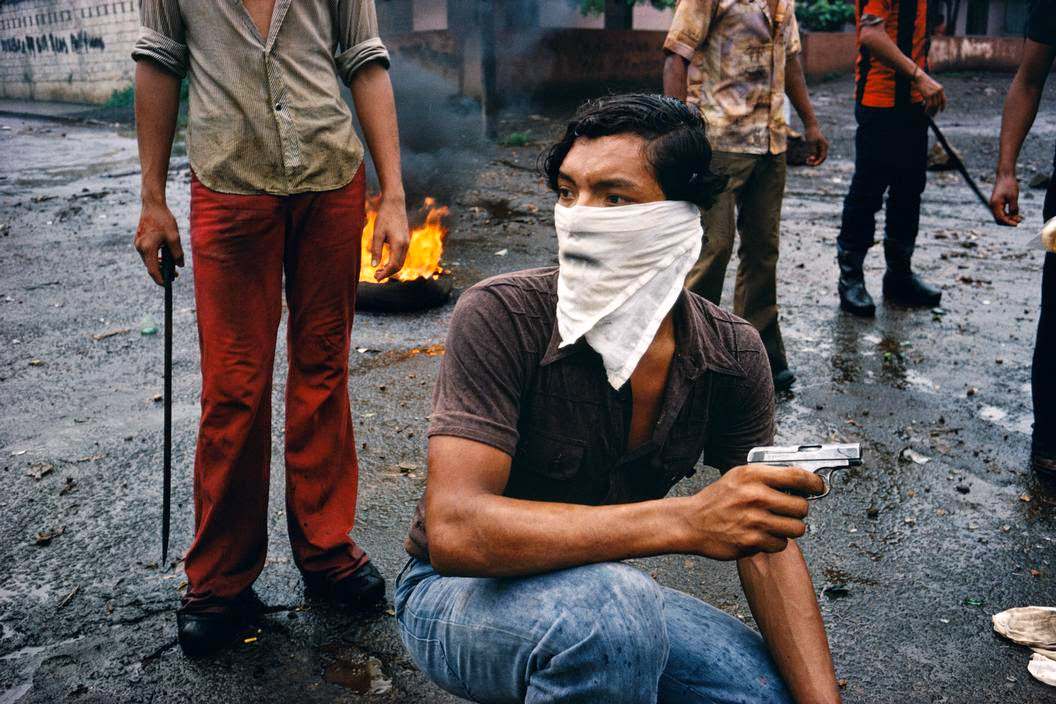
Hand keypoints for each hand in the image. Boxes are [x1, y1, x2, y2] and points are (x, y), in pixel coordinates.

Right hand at [134, 201, 183, 285]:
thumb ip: (177, 253)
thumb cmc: (164, 220)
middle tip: (175, 276)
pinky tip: (164, 257)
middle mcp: (140, 247)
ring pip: (148, 260)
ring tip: (172, 266)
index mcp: (147, 248)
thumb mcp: (174, 238)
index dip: (160, 279)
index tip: (168, 285)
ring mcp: (138, 243)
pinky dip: (155, 257)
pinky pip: (147, 253)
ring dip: (159, 265)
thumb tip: (180, 266)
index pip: (152, 270)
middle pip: (150, 266)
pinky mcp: (139, 240)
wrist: (152, 205)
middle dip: (162, 272)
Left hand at [370, 194, 409, 280]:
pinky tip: (385, 261)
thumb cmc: (384, 216)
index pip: (393, 265)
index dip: (385, 274)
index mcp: (399, 244)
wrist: (395, 203)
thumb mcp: (377, 233)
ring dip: (391, 268)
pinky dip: (394, 262)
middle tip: (375, 276)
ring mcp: (407, 242)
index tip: (375, 278)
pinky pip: (401, 256)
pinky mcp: (406, 240)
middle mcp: (405, 245)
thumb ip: (376, 250)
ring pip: (401, 261)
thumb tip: (374, 266)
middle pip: (399, 266)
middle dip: (388, 273)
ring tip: (378, 270)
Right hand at [679, 464, 823, 559]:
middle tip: (789, 511)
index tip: (818, 487)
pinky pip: (781, 544)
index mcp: (753, 475)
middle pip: (802, 506)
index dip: (815, 483)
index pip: (798, 476)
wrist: (691, 522)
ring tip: (777, 524)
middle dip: (799, 511)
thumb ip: (767, 477)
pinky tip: (763, 535)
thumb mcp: (739, 477)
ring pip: (796, 528)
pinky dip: (775, 542)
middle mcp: (755, 496)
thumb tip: (802, 481)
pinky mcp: (751, 541)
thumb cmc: (717, 500)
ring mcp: (754, 520)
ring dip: (790, 528)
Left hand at [803, 123, 828, 166]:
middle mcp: (824, 147)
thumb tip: (813, 157)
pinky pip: (816, 155)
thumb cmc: (811, 133)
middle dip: (816, 162)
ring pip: (819, 157)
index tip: (811, 164)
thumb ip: (812, 149)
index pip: (822, 157)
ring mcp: (821, 147)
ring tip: (807, 161)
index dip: (817, 162)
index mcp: (824, 146)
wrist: (811, 127)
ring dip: (814, 160)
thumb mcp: (811, 141)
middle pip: (822, 158)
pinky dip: (813, 158)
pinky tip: (807, 158)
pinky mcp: (818, 147)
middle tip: (808, 163)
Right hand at [913, 70, 946, 114]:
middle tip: (932, 115)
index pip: (944, 100)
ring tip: (927, 114)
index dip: (943, 106)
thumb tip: (934, 102)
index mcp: (941, 88)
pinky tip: (924, 112)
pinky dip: (926, 109)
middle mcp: (938, 91)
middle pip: (938, 104)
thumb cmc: (924, 82)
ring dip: (930, 111)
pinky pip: (928, 105)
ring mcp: (933, 93)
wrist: (920, 77)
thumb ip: (935, 93)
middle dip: (935, 110)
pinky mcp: (928, 95)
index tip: (941, 111)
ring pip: (934, 105)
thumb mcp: (932, 86)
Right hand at [989, 173, 1022, 226]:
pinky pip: (1002, 212)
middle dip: (1009, 221)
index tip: (1017, 224)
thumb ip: (1013, 208)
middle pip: (999, 219)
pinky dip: (1008, 214)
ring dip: (1009, 218)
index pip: (1000, 218)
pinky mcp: (997, 203)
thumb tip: (1014, 218)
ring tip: (1020, 218)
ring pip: (1001, 216)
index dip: (1008, 222)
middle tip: (1019, 221)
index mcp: (995, 205)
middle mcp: (992, 206)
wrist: (1005, 176)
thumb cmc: (1009, 185)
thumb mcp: (1013, 197)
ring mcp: (994, 205)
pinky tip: (1016, 214)